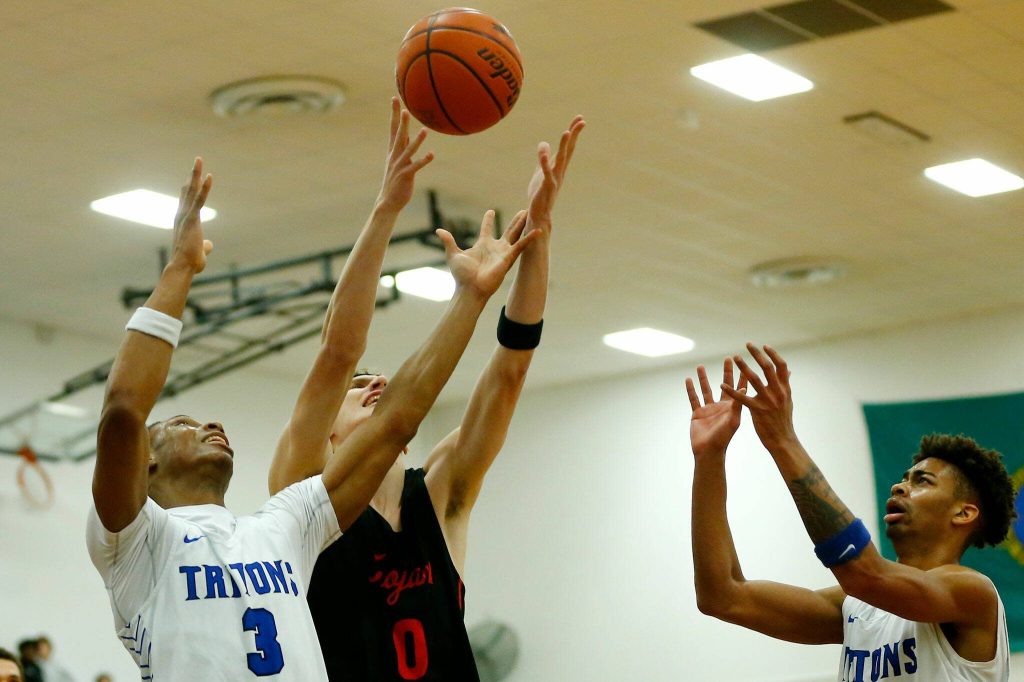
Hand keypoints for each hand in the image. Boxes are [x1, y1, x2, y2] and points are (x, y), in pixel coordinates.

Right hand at [171, 158, 213, 272]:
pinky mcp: (192, 219)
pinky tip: (209, 176)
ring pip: (191, 190)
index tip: (192, 175)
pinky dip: (204, 188)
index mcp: (183, 220)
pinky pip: (199, 200)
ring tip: (199, 159)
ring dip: (195, 174)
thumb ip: (205, 246)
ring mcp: (186, 215)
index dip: (190, 186)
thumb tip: (208, 245)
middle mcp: (182, 214)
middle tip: (197, 160)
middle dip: (193, 174)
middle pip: (187, 189)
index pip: (187, 199)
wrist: (183, 267)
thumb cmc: (190, 262)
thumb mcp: (200, 252)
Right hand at [376, 98, 433, 211]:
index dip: (394, 113)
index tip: (395, 98)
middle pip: (398, 135)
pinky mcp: (406, 175)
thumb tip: (409, 137)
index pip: (393, 128)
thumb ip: (404, 148)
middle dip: (401, 122)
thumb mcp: (399, 161)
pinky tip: (432, 155)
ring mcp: (400, 165)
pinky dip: (424, 160)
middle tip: (405, 108)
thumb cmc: (396, 181)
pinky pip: (416, 166)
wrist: (388, 201)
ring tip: (425, 130)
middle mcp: (395, 156)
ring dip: (417, 140)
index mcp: (393, 151)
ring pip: (409, 150)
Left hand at [437, 209, 538, 297]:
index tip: (490, 212)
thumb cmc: (462, 275)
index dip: (488, 219)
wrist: (470, 288)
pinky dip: (529, 238)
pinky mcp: (509, 258)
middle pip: (508, 230)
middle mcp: (495, 248)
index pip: (487, 228)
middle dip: (516, 221)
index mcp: (482, 245)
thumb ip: (449, 241)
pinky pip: (521, 246)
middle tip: (523, 210)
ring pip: (516, 234)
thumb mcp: (453, 254)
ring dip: (524, 224)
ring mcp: (503, 253)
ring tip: (531, 214)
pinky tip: (538, 230)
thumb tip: (439, 230)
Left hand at [524, 115, 584, 237]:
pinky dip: (545, 162)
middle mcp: (560, 172)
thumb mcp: (540, 172)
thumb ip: (543, 158)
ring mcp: (555, 179)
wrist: (539, 215)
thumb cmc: (540, 195)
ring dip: (564, 146)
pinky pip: (546, 173)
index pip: (568, 147)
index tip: (580, 118)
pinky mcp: (546, 187)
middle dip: (574, 135)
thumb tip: (544, 143)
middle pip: (569, 150)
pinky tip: (543, 152)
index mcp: (559, 167)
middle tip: (581, 120)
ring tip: (567, 132)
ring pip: (561, 160)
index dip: (573, 132)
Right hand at [686, 359, 746, 457]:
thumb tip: (744, 389)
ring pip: (706, 389)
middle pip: (724, 384)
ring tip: (701, 366)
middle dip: (726, 372)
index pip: (739, 388)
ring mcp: (709, 409)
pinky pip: (693, 398)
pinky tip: (688, 379)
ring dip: (704, 378)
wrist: (708, 451)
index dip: (742, 376)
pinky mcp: (697, 413)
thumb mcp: (733, 421)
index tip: (746, 363)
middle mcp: (721, 406)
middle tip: (728, 358)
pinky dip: (690, 389)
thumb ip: (737, 405)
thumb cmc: (723, 438)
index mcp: (732, 407)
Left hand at [720, 343, 798, 451]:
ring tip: (734, 357)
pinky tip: (721, 385)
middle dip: (757, 355)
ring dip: (743, 367)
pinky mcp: (757, 410)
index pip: (781, 366)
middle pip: (767, 368)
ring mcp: (768, 401)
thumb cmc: (783, 420)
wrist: (783, 440)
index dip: (773, 355)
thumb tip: (789, 371)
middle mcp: (778, 392)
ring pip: (754, 380)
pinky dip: (731, 391)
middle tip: (748, 344)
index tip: (764, 345)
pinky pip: (742, 399)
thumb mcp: (787, 401)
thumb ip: (785, 385)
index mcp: (785, 389)